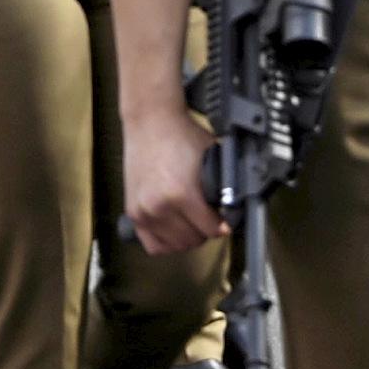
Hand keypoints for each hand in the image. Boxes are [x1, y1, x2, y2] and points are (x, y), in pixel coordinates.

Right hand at [122, 110, 224, 255]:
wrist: (150, 122)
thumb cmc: (180, 136)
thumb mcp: (211, 159)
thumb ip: (224, 186)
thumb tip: (235, 208)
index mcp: (182, 194)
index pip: (212, 230)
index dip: (222, 224)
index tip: (223, 220)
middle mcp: (160, 206)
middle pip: (194, 240)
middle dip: (205, 230)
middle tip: (207, 217)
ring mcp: (144, 211)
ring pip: (176, 246)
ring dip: (186, 237)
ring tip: (191, 221)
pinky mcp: (133, 212)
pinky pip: (153, 245)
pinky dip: (165, 242)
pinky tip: (172, 229)